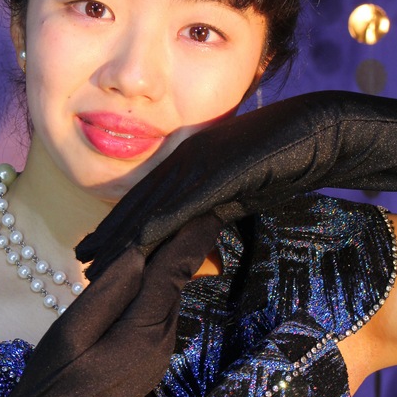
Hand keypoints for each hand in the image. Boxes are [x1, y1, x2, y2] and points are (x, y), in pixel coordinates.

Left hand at [77, 90, 396, 278]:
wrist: (316, 129)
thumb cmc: (284, 156)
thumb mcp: (240, 187)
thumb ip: (216, 206)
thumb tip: (200, 231)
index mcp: (186, 162)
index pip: (146, 200)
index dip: (119, 226)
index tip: (96, 249)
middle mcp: (183, 161)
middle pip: (138, 206)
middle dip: (108, 238)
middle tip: (80, 264)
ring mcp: (198, 165)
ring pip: (151, 209)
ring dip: (120, 242)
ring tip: (94, 267)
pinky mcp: (218, 173)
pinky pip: (182, 205)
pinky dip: (155, 228)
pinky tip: (134, 247)